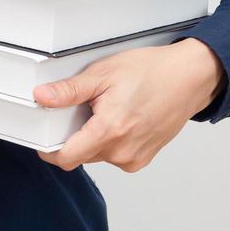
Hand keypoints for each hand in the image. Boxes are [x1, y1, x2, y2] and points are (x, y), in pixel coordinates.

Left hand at [32, 38, 226, 173]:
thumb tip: (42, 97)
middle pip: (80, 155)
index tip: (46, 134)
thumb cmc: (150, 72)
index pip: (66, 158)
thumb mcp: (103, 74)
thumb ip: (69, 90)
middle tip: (85, 108)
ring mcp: (135, 158)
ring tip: (108, 110)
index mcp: (109, 130)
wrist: (187, 78)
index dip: (49, 148)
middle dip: (75, 135)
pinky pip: (115, 156)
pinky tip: (121, 119)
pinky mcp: (143, 159)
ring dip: (94, 138)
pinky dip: (111, 141)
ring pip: (97, 156)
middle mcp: (122, 151)